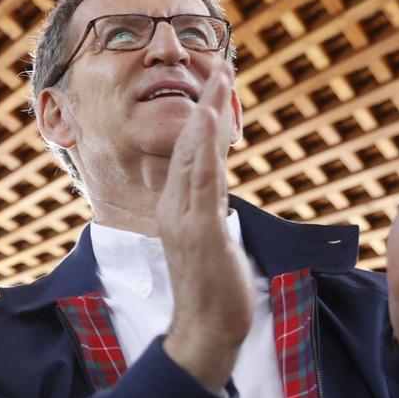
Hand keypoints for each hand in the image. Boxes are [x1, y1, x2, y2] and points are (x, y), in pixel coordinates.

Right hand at [159, 62, 254, 391]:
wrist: (205, 330)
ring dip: (207, 116)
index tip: (217, 87)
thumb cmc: (213, 289)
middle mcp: (175, 207)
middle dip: (207, 105)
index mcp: (177, 207)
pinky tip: (209, 122)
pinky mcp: (198, 231)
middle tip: (222, 67)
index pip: (190, 153)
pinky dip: (203, 148)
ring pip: (194, 156)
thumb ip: (209, 209)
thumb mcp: (211, 239)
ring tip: (220, 82)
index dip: (202, 118)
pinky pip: (201, 182)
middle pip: (189, 146)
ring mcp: (184, 218)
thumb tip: (216, 186)